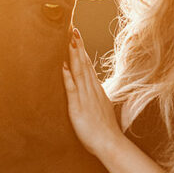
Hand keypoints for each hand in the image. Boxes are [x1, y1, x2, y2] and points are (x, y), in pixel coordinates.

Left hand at [62, 29, 121, 157]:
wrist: (111, 143)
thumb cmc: (105, 129)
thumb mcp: (101, 108)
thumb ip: (96, 97)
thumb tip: (93, 91)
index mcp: (96, 90)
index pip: (88, 66)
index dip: (82, 50)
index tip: (77, 36)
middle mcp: (91, 90)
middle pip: (84, 64)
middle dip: (77, 46)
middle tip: (72, 28)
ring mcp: (85, 98)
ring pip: (79, 72)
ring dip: (73, 56)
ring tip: (69, 40)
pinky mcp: (78, 108)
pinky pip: (72, 90)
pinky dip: (67, 77)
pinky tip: (63, 66)